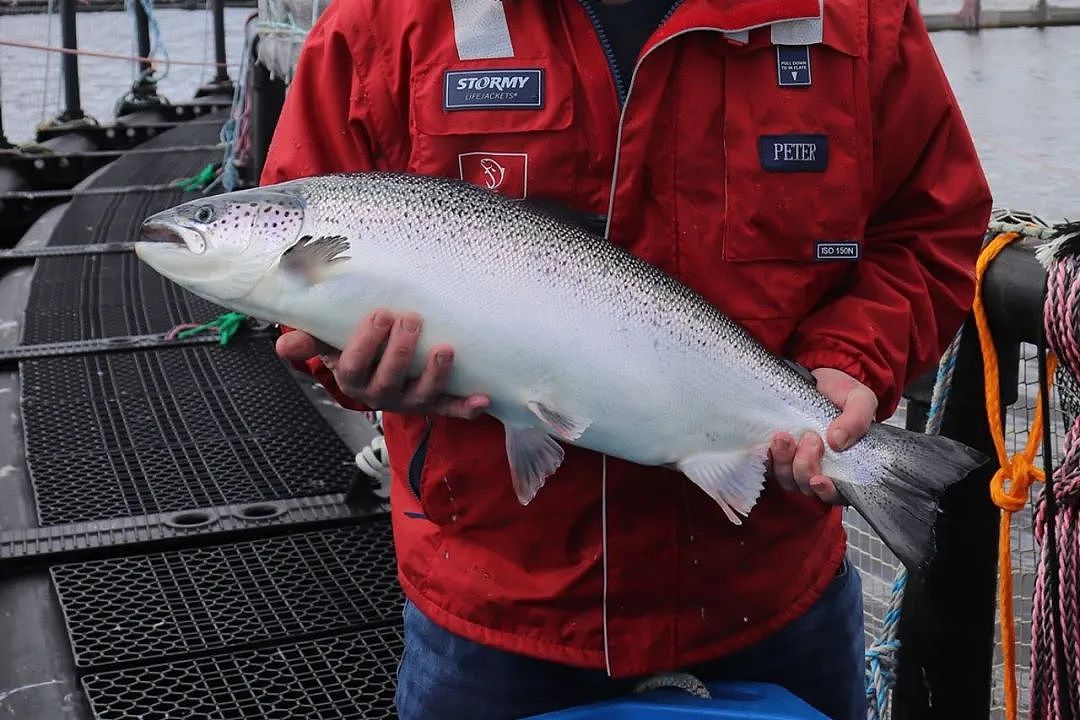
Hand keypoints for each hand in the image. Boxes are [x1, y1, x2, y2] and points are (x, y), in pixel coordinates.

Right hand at [275, 309, 489, 418]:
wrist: (378, 371)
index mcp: (353, 379)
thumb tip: (285, 343)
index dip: (367, 343)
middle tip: (411, 319)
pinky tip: (483, 400)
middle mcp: (381, 394)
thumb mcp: (329, 344)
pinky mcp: (434, 403)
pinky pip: (450, 409)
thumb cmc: (354, 349)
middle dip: (401, 351)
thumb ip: (308, 342)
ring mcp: (409, 400)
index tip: (380, 313)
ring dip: (435, 375)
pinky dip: (466, 408)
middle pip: (388, 380)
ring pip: (422, 396)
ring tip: (446, 349)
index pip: (355, 366)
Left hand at [768, 367, 877, 504]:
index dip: (827, 492)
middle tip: (810, 438)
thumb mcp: (859, 399)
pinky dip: (767, 458)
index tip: (819, 480)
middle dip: (805, 467)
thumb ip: (857, 419)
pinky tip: (769, 444)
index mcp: (845, 465)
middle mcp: (819, 468)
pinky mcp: (776, 453)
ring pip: (786, 478)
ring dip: (784, 460)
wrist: (817, 376)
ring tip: (784, 436)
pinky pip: (767, 465)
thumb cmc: (841, 393)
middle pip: (807, 486)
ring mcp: (795, 462)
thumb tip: (838, 442)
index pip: (837, 493)